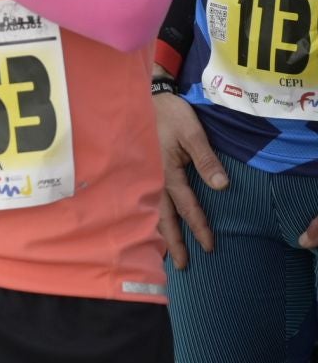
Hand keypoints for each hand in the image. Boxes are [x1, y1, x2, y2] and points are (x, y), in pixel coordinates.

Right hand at [155, 91, 223, 266]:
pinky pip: (145, 201)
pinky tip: (150, 227)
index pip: (186, 206)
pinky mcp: (141, 172)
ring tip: (164, 254)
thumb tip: (222, 187)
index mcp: (167, 171)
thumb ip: (206, 160)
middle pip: (163, 217)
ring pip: (151, 211)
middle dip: (173, 242)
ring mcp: (144, 176)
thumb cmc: (170, 115)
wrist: (146, 97)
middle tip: (182, 265)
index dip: (199, 227)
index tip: (209, 246)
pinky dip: (148, 218)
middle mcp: (153, 178)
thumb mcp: (192, 133)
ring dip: (159, 234)